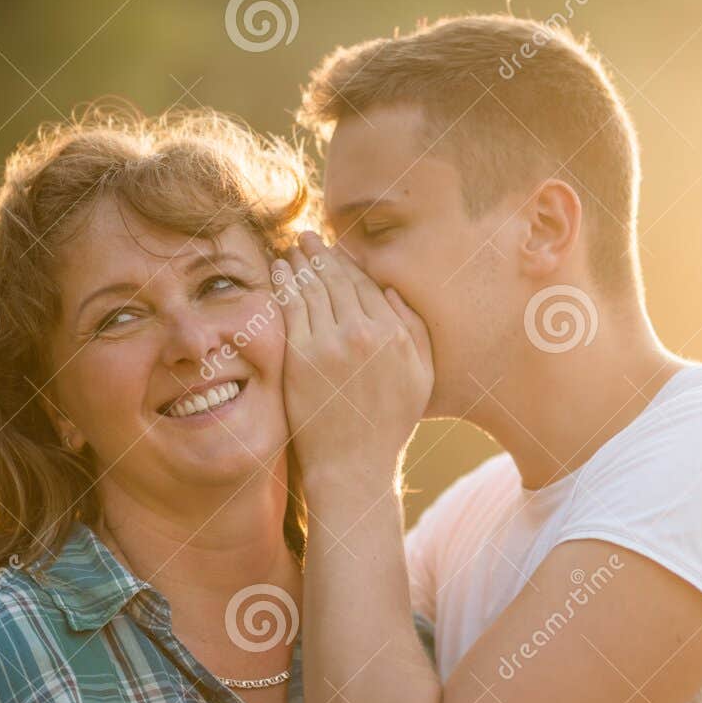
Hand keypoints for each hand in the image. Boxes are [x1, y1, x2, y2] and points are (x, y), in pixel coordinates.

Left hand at [277, 231, 432, 495]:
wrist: (353, 465)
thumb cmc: (389, 425)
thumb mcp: (421, 377)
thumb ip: (415, 330)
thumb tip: (393, 290)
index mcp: (394, 334)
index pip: (367, 284)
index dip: (349, 263)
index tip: (336, 250)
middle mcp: (364, 332)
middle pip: (338, 280)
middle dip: (321, 254)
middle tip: (308, 237)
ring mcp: (330, 343)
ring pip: (313, 289)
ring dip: (301, 263)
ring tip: (292, 249)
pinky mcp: (301, 356)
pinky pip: (291, 308)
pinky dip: (285, 285)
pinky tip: (280, 271)